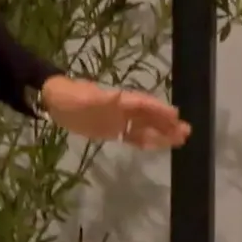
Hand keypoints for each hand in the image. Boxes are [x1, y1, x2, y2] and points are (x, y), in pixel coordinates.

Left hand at [40, 76, 191, 149]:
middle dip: (167, 123)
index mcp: (118, 99)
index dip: (158, 109)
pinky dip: (146, 141)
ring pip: (145, 128)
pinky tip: (158, 146)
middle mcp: (122, 109)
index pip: (143, 104)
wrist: (54, 101)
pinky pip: (133, 137)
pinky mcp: (112, 131)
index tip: (175, 115)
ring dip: (161, 133)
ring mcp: (118, 121)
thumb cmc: (68, 96)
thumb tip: (118, 96)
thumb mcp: (82, 97)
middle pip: (149, 116)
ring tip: (180, 139)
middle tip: (186, 131)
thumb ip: (100, 99)